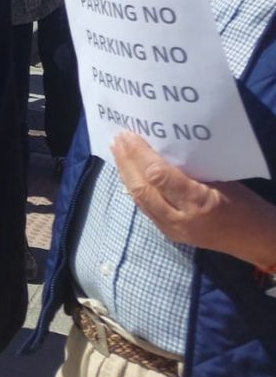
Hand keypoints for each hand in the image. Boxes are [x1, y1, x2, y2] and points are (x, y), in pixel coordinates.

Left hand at [111, 133, 275, 269]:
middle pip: (142, 188)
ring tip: (117, 152)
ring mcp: (173, 230)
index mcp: (198, 203)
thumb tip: (160, 148)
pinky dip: (135, 188)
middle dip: (126, 162)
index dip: (139, 154)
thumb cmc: (246, 206)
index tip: (129, 134)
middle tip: (117, 139)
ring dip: (125, 174)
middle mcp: (181, 220)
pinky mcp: (170, 234)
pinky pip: (145, 208)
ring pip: (139, 199)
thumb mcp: (223, 181)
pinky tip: (128, 174)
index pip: (158, 176)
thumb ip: (191, 169)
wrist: (258, 242)